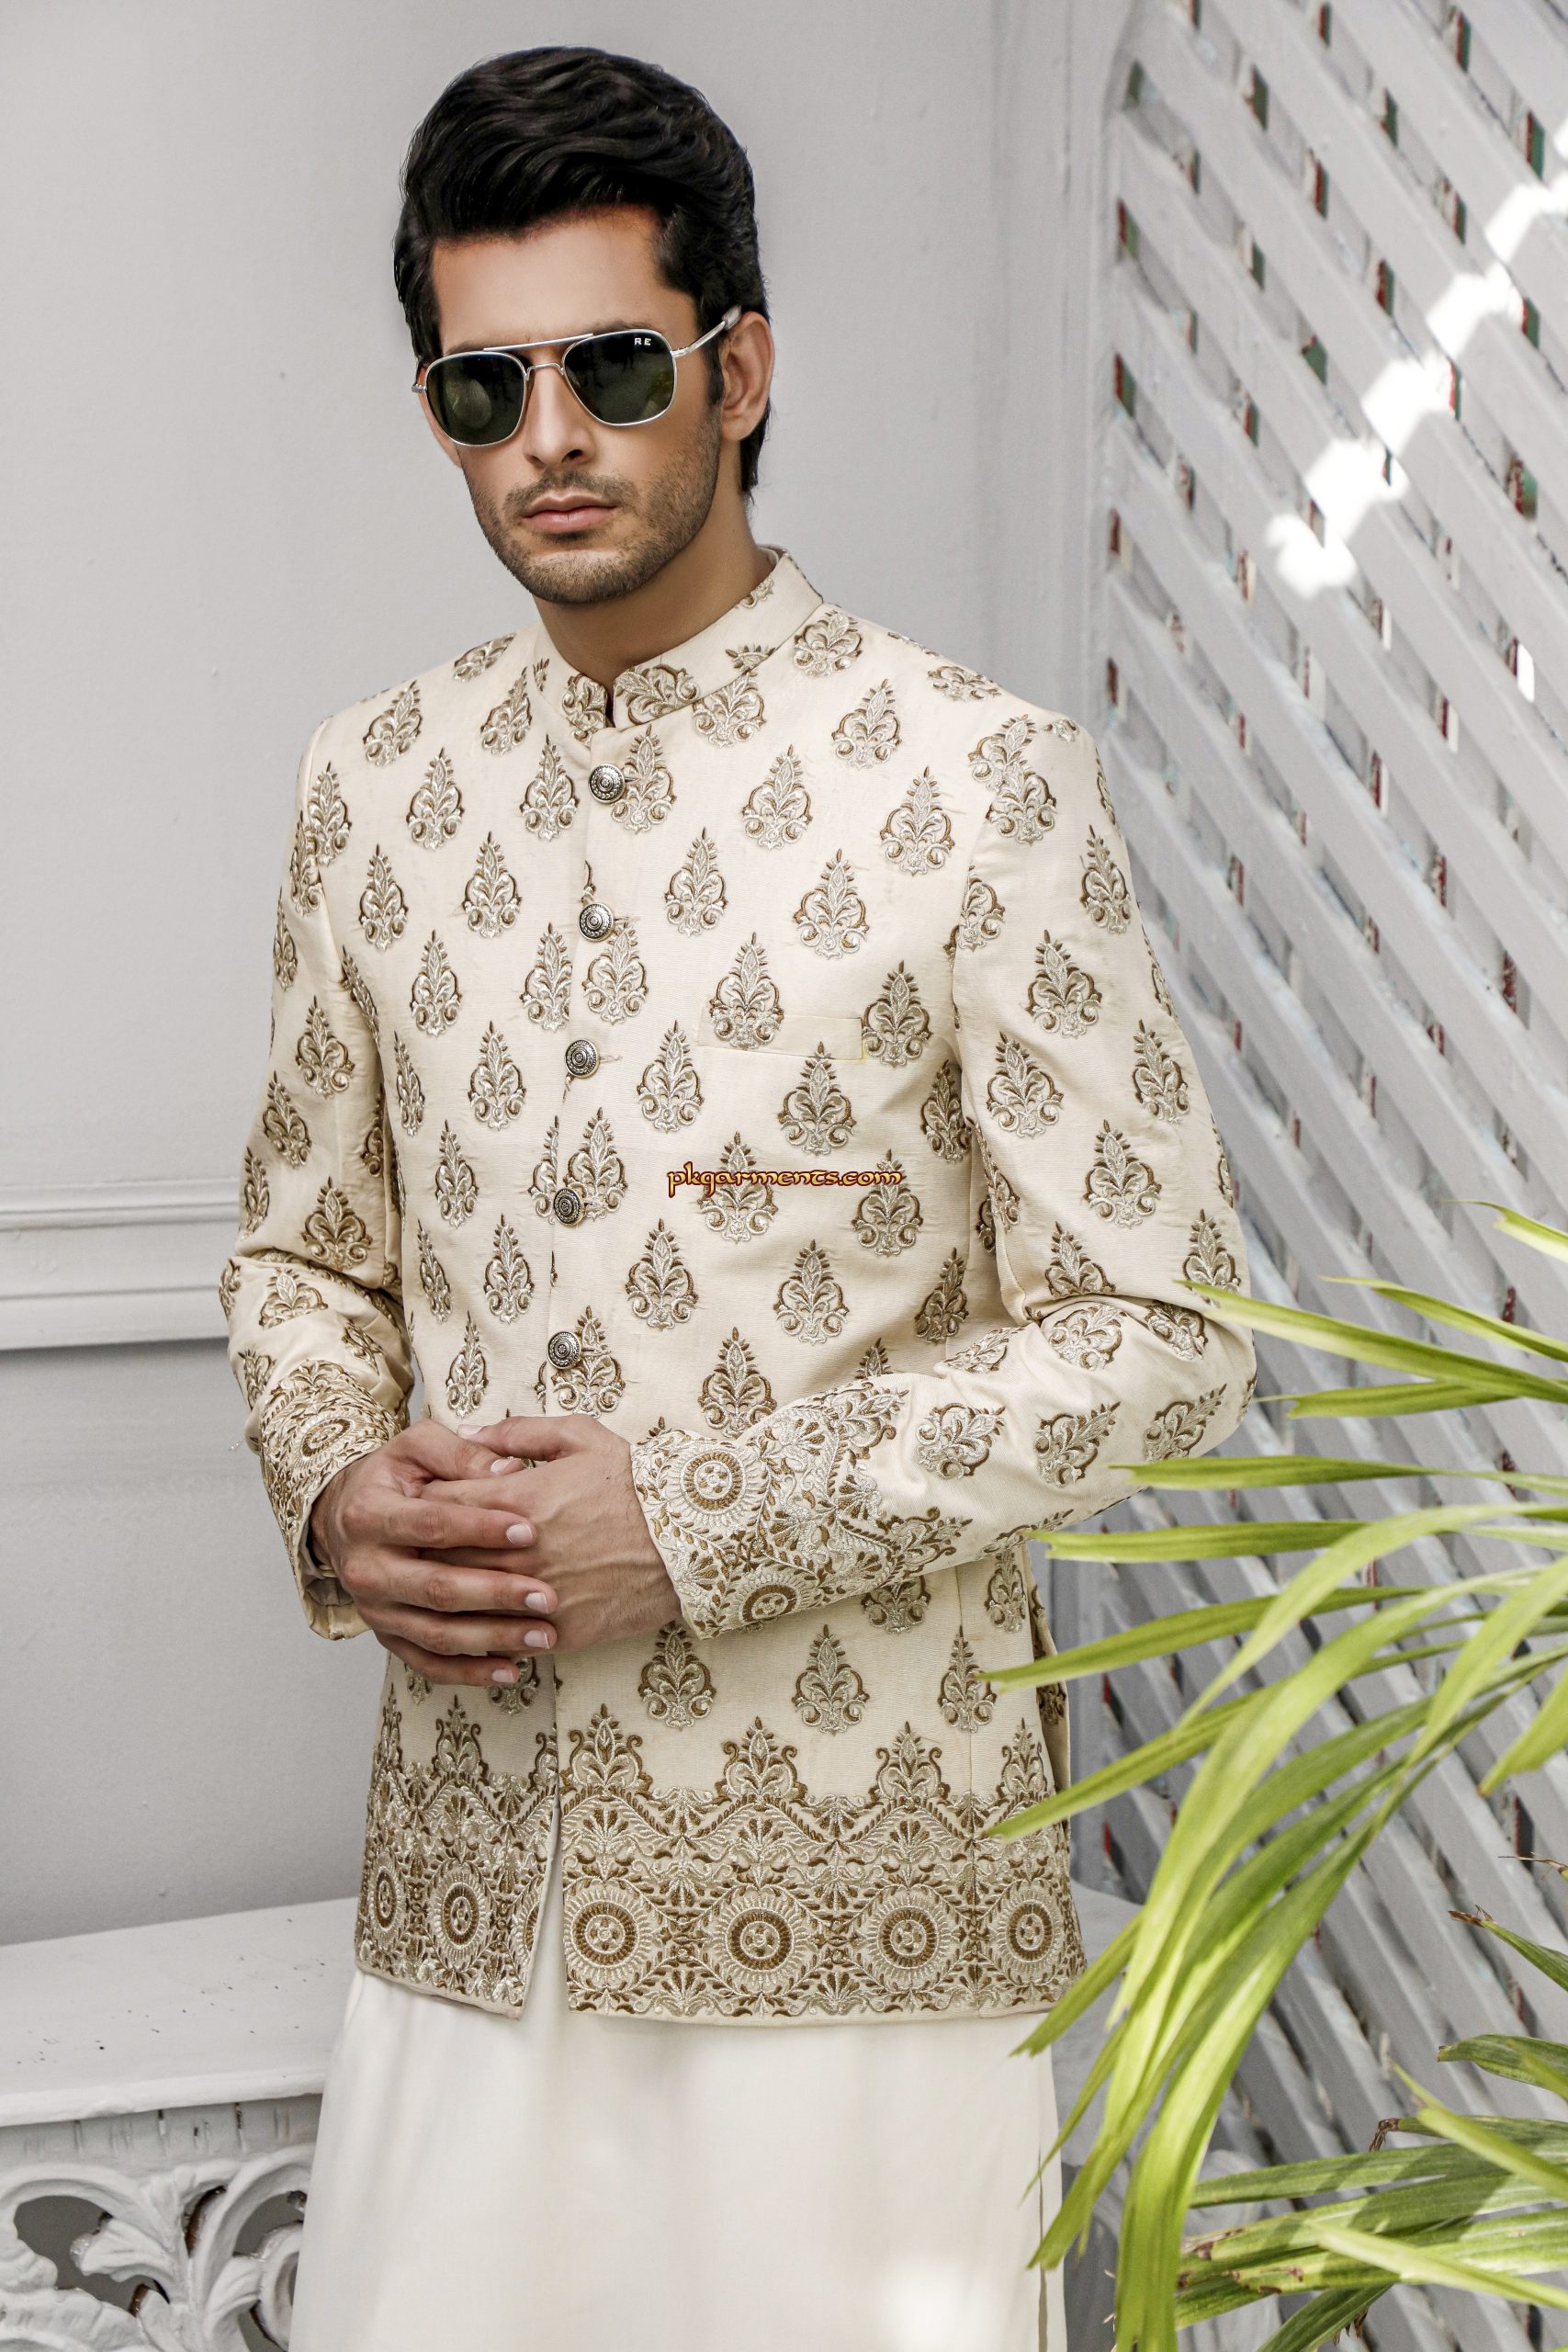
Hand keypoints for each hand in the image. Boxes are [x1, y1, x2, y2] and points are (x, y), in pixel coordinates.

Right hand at [308, 1420, 558, 1688]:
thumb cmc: (394, 1477)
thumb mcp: (417, 1447)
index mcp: (369, 1515)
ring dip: (493, 1638)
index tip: (530, 1529)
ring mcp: (375, 1609)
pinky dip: (470, 1672)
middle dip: (495, 1593)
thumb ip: (462, 1454)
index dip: (480, 1528)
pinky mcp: (387, 1636)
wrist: (346, 1517)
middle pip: (435, 1587)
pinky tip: (512, 1670)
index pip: (431, 1525)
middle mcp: (366, 1569)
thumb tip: (510, 1471)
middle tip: (547, 1595)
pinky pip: (428, 1663)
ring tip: (544, 1634)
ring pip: (436, 1633)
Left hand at [422, 1413, 681, 1652]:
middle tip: (423, 1548)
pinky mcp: (559, 1630)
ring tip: (446, 1586)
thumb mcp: (580, 1438)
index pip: (436, 1504)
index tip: (426, 1505)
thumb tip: (468, 1432)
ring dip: (450, 1595)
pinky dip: (489, 1630)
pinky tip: (485, 1621)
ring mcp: (536, 1594)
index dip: (424, 1503)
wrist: (693, 1536)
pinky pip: (504, 1637)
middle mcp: (517, 1551)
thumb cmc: (637, 1482)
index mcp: (515, 1499)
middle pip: (438, 1557)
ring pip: (464, 1603)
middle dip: (426, 1550)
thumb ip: (517, 1433)